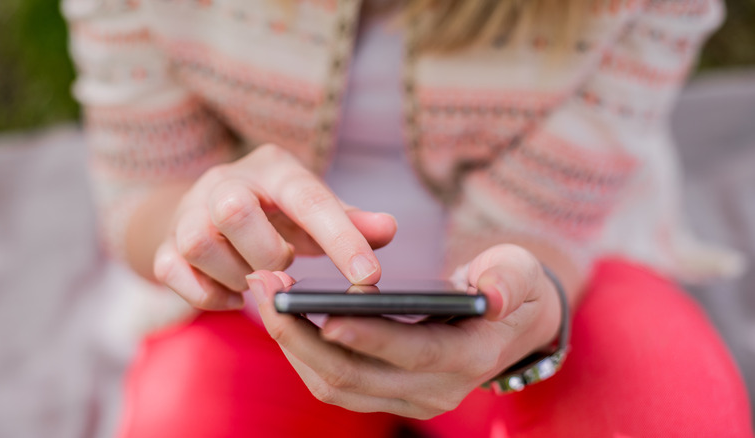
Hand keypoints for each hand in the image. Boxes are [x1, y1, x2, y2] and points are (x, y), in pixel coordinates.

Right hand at [153, 144, 396, 309]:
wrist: (206, 209)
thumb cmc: (274, 212)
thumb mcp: (313, 210)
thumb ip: (350, 221)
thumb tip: (388, 229)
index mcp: (272, 169)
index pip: (309, 199)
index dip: (341, 239)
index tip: (369, 277)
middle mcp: (224, 182)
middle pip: (233, 209)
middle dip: (266, 252)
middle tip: (283, 267)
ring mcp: (187, 212)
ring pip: (199, 243)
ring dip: (237, 275)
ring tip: (257, 279)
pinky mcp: (164, 246)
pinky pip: (173, 272)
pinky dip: (208, 294)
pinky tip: (232, 294)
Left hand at [246, 244, 561, 418]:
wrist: (511, 325)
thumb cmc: (512, 287)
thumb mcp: (521, 273)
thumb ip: (510, 279)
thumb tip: (493, 296)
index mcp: (471, 357)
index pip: (412, 353)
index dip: (369, 336)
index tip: (323, 313)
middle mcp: (437, 389)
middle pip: (357, 376)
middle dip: (304, 336)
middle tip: (267, 288)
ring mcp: (409, 398)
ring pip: (336, 386)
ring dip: (293, 345)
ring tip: (263, 295)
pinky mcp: (387, 394)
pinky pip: (334, 383)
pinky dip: (303, 353)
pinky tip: (283, 315)